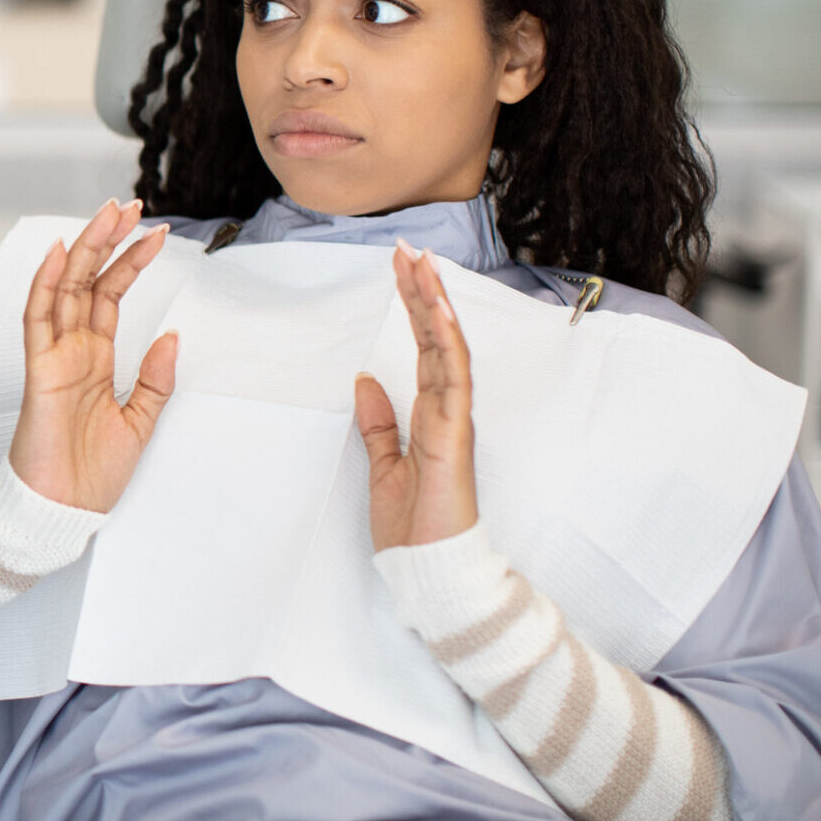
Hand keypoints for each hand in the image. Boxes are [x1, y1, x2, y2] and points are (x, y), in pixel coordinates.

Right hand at [8, 201, 176, 511]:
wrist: (64, 512)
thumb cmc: (92, 476)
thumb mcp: (141, 423)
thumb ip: (155, 380)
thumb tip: (174, 337)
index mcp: (95, 360)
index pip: (110, 296)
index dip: (131, 263)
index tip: (158, 234)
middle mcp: (73, 351)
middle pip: (87, 281)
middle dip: (108, 241)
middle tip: (130, 205)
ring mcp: (54, 358)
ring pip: (65, 289)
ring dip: (85, 249)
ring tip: (109, 215)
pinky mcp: (41, 373)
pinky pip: (38, 320)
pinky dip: (46, 284)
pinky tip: (61, 253)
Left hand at [358, 240, 479, 551]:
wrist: (429, 570)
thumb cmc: (414, 528)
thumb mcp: (383, 466)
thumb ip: (378, 424)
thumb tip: (365, 381)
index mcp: (431, 416)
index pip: (425, 349)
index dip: (416, 309)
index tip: (403, 271)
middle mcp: (447, 411)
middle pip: (438, 339)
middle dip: (424, 292)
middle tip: (407, 250)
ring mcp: (455, 421)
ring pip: (449, 349)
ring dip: (435, 305)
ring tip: (421, 264)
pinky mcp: (455, 436)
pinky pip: (453, 379)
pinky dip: (447, 342)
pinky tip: (438, 311)